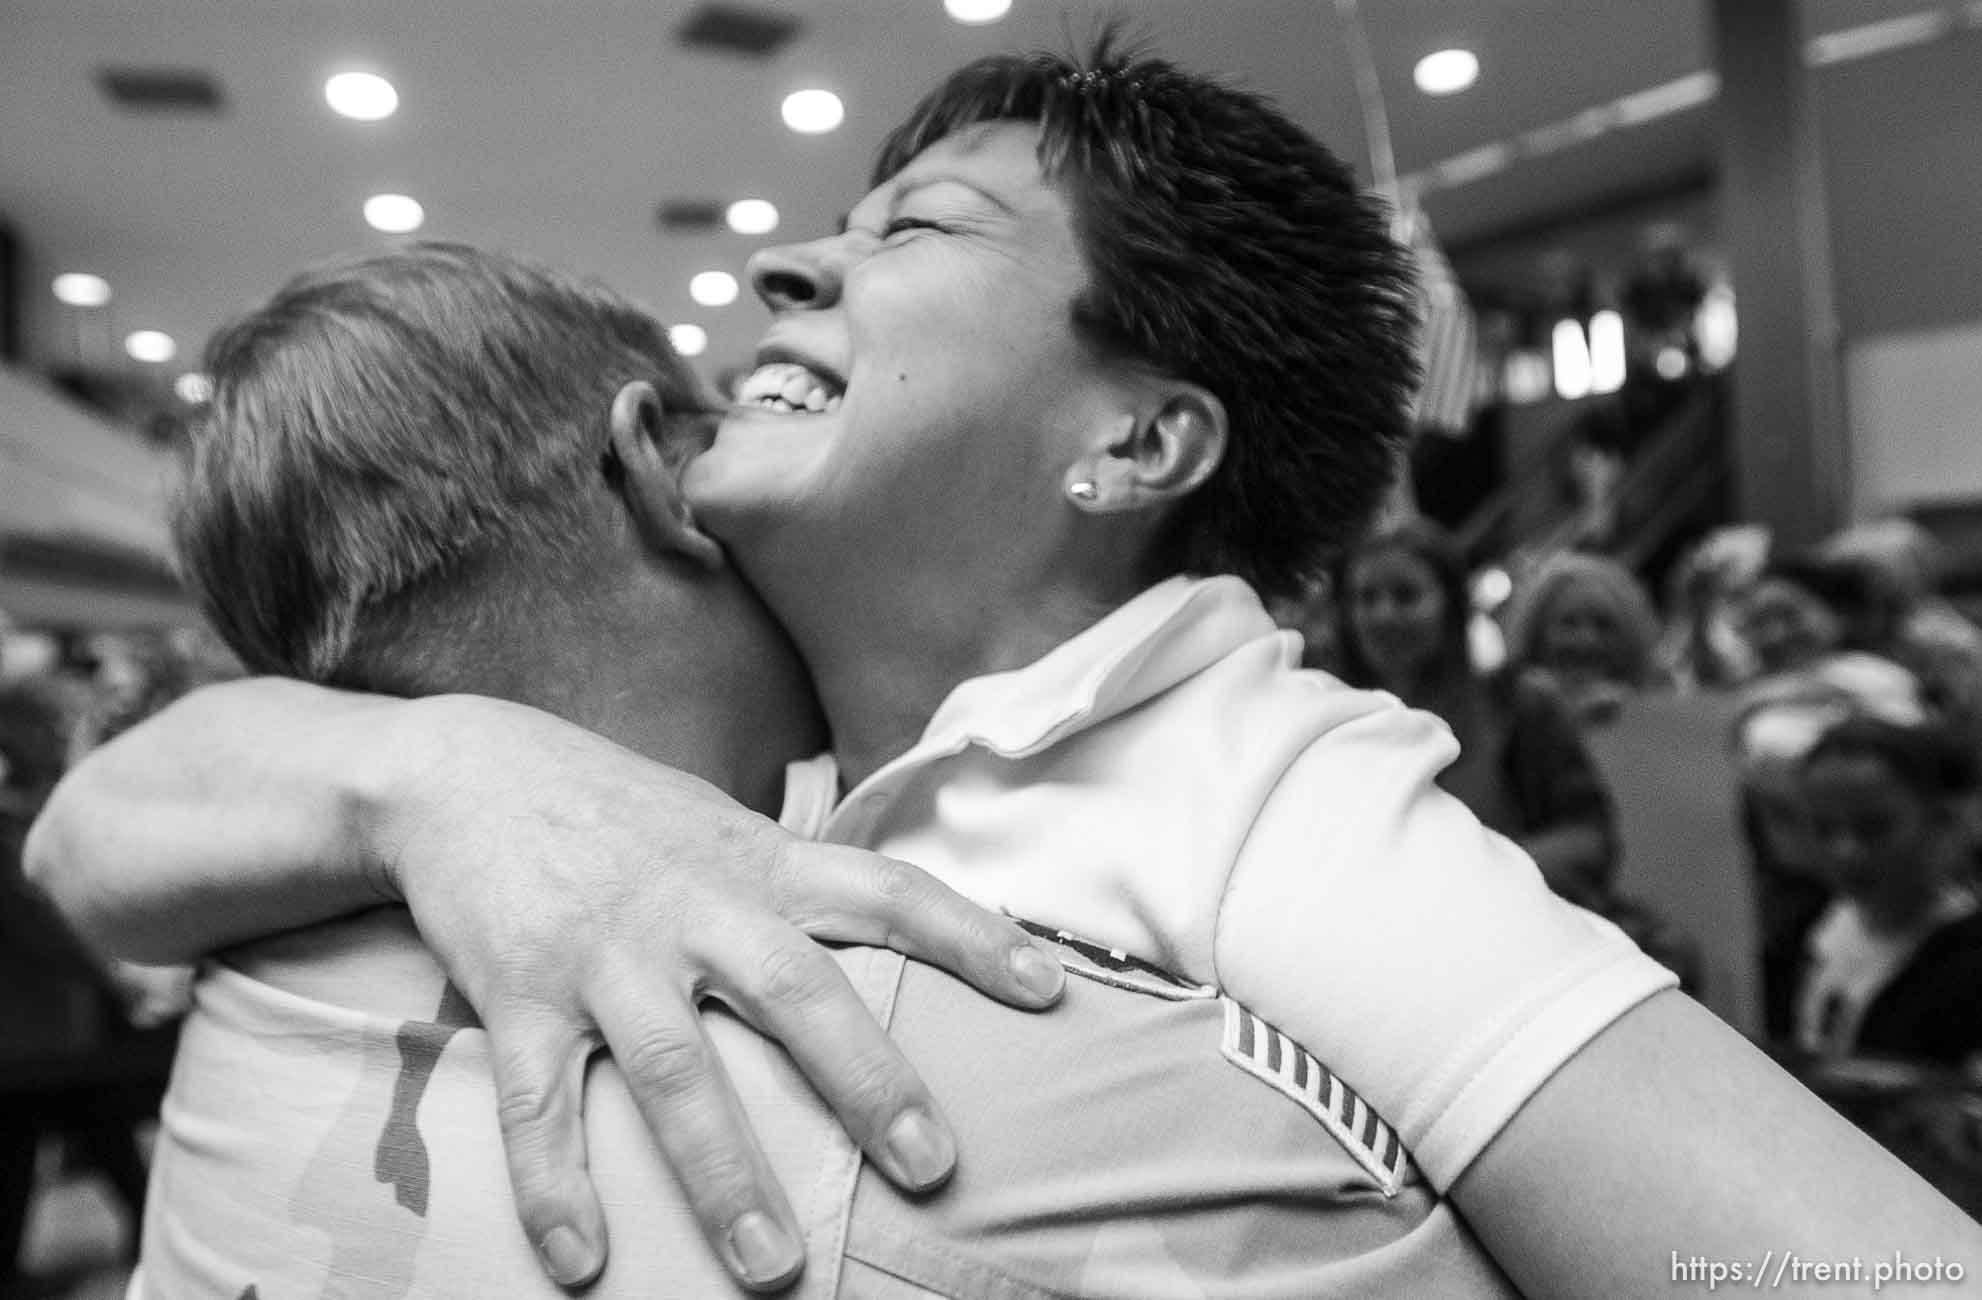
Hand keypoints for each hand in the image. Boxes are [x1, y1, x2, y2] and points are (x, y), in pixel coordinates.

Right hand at [366, 695, 1065, 1290]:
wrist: (468, 770)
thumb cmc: (620, 810)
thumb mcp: (724, 826)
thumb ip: (795, 882)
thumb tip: (889, 939)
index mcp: (759, 862)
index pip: (887, 890)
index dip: (972, 937)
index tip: (1049, 991)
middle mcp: (692, 905)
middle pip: (796, 989)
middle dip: (867, 1078)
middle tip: (930, 1164)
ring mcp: (604, 952)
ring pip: (674, 1065)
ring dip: (722, 1170)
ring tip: (771, 1264)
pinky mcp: (516, 992)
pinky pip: (538, 1102)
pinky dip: (557, 1186)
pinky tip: (585, 1263)